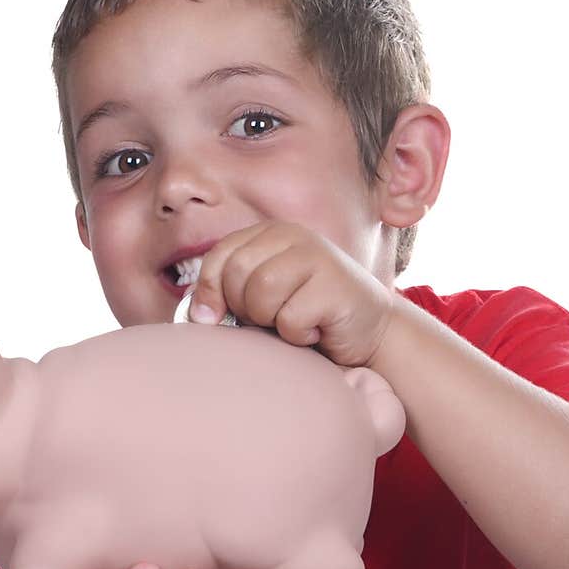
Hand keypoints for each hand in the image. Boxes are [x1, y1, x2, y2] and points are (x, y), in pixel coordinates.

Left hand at [188, 221, 394, 367]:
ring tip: (294, 320)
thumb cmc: (309, 315)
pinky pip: (290, 318)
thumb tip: (198, 316)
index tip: (214, 318)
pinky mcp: (335, 285)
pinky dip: (297, 335)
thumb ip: (230, 294)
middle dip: (245, 307)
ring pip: (260, 293)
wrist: (371, 331)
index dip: (209, 291)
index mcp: (271, 234)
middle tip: (270, 318)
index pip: (220, 256)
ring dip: (271, 321)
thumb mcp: (265, 297)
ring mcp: (317, 257)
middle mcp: (294, 236)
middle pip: (236, 273)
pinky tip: (316, 329)